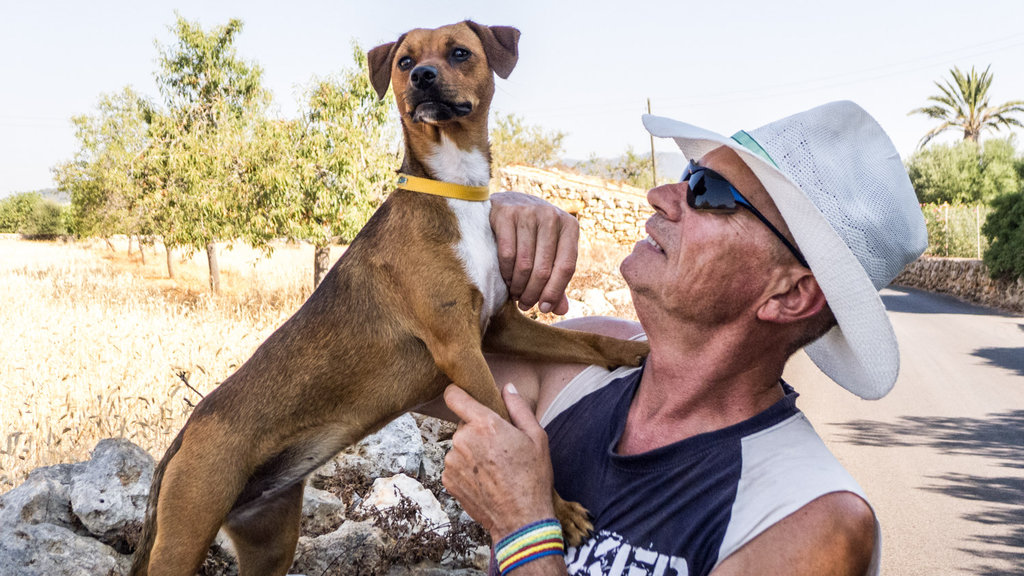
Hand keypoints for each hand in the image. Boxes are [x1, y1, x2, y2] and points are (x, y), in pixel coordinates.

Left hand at [442, 383, 555, 540]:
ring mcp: (452, 461)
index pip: (454, 396)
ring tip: (494, 468)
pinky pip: (455, 465)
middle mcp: (463, 440)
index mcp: (485, 425)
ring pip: (459, 446)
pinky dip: (466, 469)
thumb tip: (507, 387)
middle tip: (499, 447)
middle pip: (463, 424)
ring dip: (471, 451)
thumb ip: (519, 407)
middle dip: (477, 430)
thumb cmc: (533, 477)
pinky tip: (485, 480)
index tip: (463, 396)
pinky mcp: (448, 479)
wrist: (520, 520)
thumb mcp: (537, 437)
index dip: (458, 393)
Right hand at [490, 191, 579, 314]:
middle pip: (544, 269)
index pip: (566, 267)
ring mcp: (528, 213)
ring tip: (516, 294)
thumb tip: (561, 310)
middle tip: (526, 305)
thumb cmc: (534, 234)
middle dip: (534, 293)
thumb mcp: (551, 251)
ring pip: (524, 264)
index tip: (545, 309)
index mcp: (570, 226)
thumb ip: (556, 279)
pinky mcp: (506, 213)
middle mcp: (551, 216)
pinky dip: (506, 272)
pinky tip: (506, 279)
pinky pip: (507, 254)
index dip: (555, 292)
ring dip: (519, 286)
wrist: (508, 202)